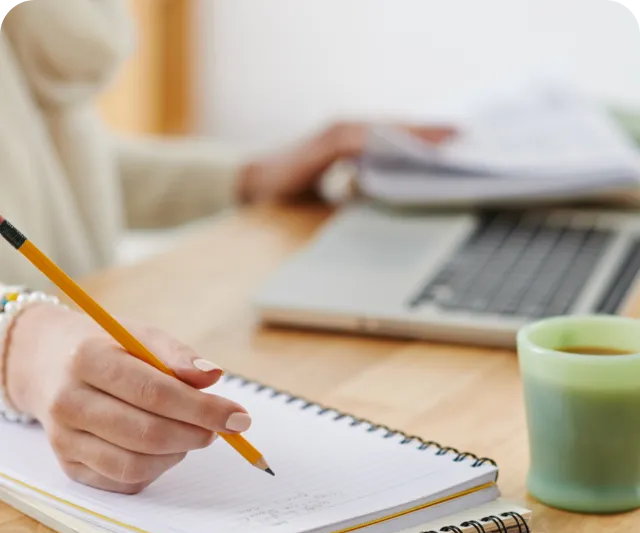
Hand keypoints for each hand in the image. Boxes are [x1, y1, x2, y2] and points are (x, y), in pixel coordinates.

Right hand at [4, 302, 251, 493]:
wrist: (44, 364)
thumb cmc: (104, 348)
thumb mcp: (138, 335)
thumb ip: (176, 355)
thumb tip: (213, 377)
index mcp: (87, 359)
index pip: (155, 393)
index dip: (203, 409)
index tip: (239, 417)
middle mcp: (68, 402)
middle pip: (147, 434)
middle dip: (194, 435)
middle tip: (216, 429)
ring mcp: (64, 439)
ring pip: (136, 465)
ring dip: (176, 455)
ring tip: (187, 435)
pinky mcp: (69, 466)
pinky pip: (124, 482)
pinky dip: (154, 470)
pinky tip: (160, 449)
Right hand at [238, 119, 456, 201]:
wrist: (257, 189)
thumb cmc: (297, 195)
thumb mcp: (341, 198)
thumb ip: (367, 196)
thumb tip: (399, 209)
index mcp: (355, 146)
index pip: (397, 139)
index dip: (427, 140)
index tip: (458, 144)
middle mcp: (348, 134)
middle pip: (396, 129)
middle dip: (428, 133)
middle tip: (463, 137)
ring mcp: (336, 135)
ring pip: (382, 129)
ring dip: (412, 133)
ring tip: (442, 141)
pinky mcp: (324, 144)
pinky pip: (359, 140)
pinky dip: (381, 142)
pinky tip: (403, 147)